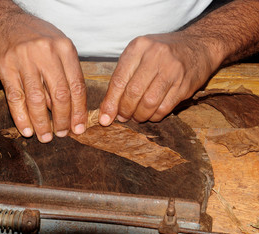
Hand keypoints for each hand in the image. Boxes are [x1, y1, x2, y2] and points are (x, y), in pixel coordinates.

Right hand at [0, 13, 86, 142]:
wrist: (3, 23)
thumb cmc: (36, 38)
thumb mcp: (58, 46)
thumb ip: (66, 73)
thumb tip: (70, 109)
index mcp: (64, 48)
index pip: (77, 86)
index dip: (79, 111)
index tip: (78, 127)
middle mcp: (46, 53)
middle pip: (60, 96)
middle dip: (62, 120)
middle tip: (62, 134)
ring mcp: (24, 60)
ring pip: (37, 100)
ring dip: (42, 123)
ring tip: (45, 137)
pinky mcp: (5, 68)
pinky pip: (15, 98)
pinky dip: (21, 117)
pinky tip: (26, 130)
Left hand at [99, 32, 217, 124]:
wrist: (199, 45)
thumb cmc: (161, 53)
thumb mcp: (140, 54)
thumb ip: (123, 77)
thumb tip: (108, 108)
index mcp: (139, 47)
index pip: (119, 80)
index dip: (110, 102)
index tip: (105, 118)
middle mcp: (155, 55)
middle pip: (133, 93)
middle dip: (125, 110)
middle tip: (123, 117)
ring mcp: (173, 70)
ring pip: (148, 103)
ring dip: (139, 116)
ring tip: (136, 117)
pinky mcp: (185, 84)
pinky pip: (165, 108)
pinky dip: (154, 116)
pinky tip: (151, 115)